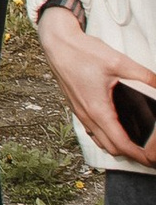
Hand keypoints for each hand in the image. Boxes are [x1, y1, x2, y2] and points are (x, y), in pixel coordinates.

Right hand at [33, 4, 155, 166]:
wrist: (58, 44)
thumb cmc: (83, 53)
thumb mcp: (119, 62)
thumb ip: (143, 76)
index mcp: (98, 110)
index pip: (121, 143)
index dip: (139, 155)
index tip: (152, 160)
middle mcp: (87, 116)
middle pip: (111, 148)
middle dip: (131, 154)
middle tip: (148, 151)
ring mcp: (80, 113)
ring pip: (100, 140)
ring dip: (117, 146)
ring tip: (135, 142)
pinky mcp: (77, 107)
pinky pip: (92, 130)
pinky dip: (106, 136)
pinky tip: (117, 125)